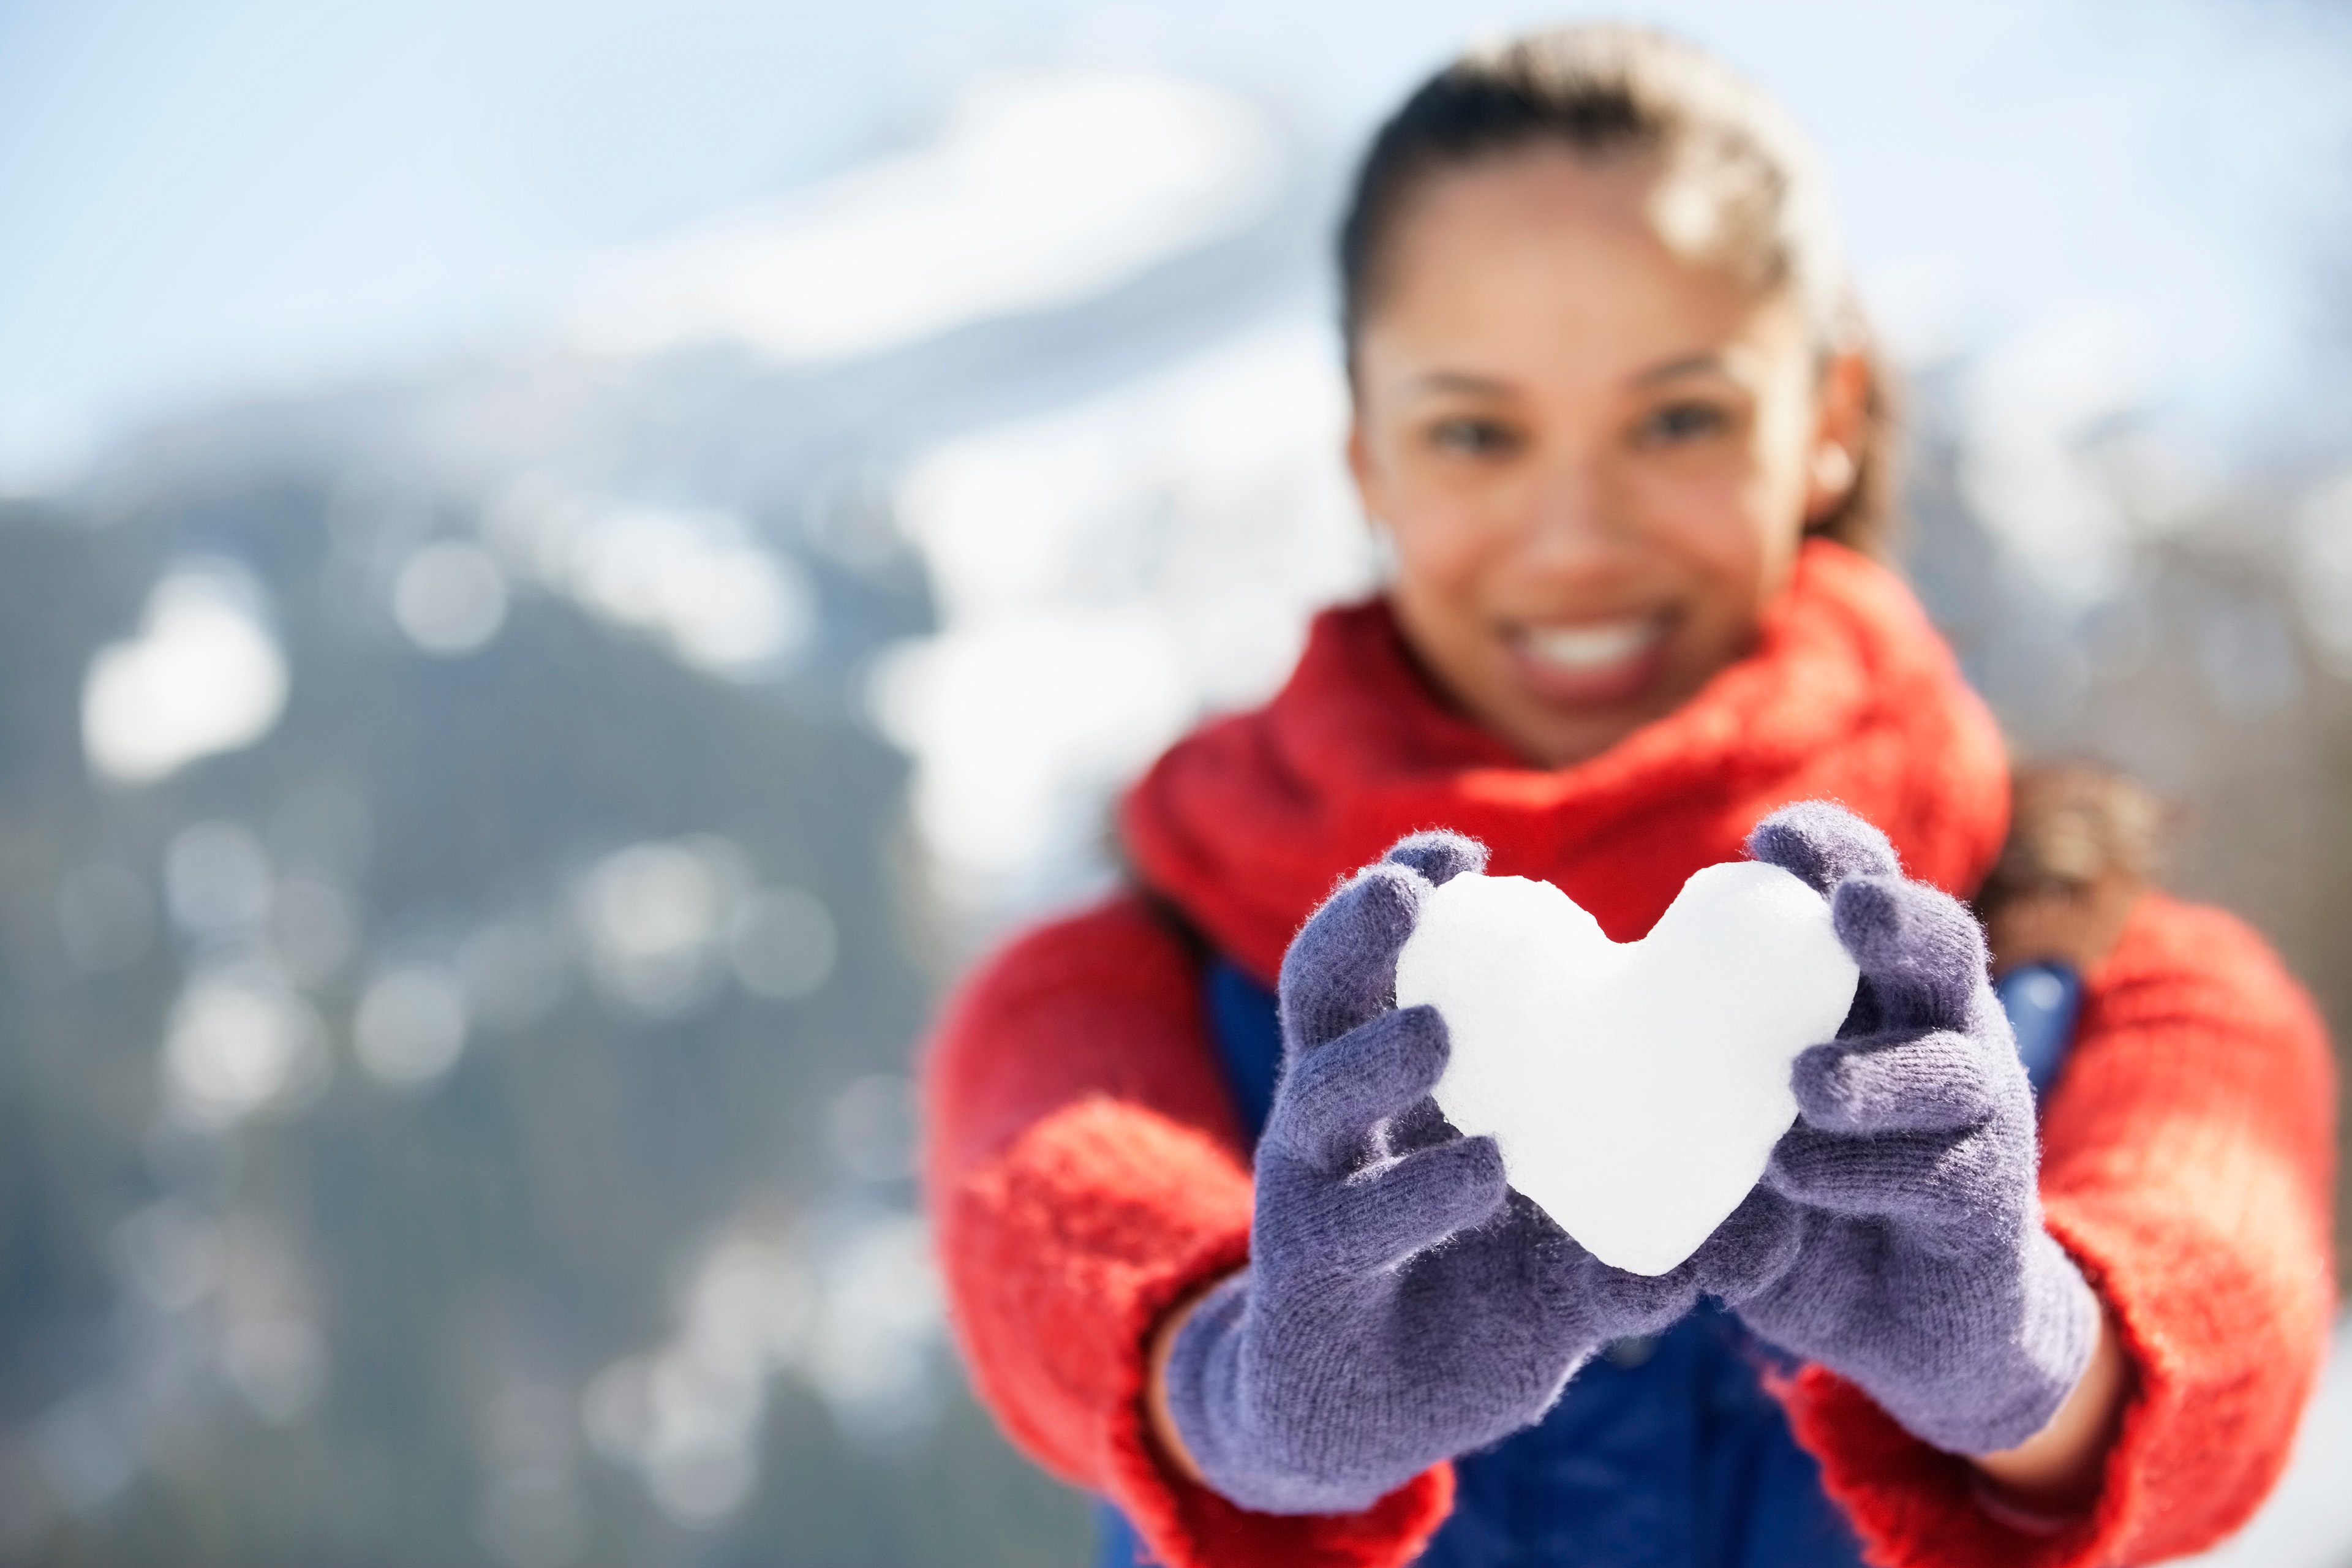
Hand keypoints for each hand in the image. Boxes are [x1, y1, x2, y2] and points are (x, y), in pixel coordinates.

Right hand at [1158, 832, 1696, 1513]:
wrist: (1361, 1420)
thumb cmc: (1463, 1298)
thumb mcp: (1558, 1248)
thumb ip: (1645, 1224)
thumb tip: (1772, 1218)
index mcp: (1382, 1081)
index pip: (1372, 962)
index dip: (1401, 895)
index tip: (1460, 851)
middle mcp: (1330, 1121)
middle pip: (1316, 997)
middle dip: (1353, 933)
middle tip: (1411, 894)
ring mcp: (1307, 1197)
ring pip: (1319, 1101)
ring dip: (1375, 1060)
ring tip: (1440, 1034)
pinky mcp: (1309, 1279)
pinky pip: (1353, 1223)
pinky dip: (1419, 1194)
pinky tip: (1481, 1173)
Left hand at [1698, 802, 2101, 1455]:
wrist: (1907, 1318)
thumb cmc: (1803, 1183)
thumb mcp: (1736, 1113)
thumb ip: (1684, 1073)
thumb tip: (1548, 1049)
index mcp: (1873, 988)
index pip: (1867, 890)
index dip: (1834, 852)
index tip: (1771, 839)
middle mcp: (1940, 1031)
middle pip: (1944, 949)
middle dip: (1900, 920)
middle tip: (1848, 911)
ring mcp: (1977, 1115)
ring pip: (1954, 1066)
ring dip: (1878, 1071)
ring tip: (1805, 1083)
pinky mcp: (1984, 1203)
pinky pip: (1942, 1174)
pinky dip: (1868, 1170)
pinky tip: (1801, 1174)